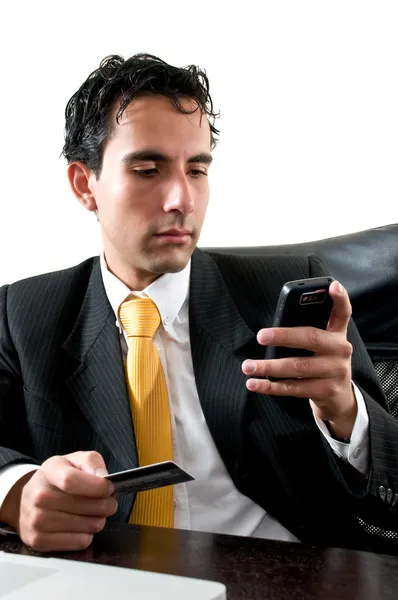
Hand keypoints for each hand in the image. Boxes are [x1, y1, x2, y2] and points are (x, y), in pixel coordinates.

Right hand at [2, 451, 117, 551]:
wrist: (27, 499)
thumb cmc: (56, 479)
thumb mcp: (74, 460)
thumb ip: (92, 462)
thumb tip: (103, 477)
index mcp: (50, 471)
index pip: (71, 481)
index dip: (97, 486)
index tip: (109, 488)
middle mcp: (39, 496)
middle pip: (84, 506)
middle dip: (106, 504)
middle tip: (109, 502)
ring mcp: (37, 521)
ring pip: (88, 525)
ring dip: (98, 520)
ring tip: (94, 513)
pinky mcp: (40, 541)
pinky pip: (80, 542)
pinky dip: (87, 535)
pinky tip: (82, 526)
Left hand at [242, 280, 356, 439]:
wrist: (339, 398)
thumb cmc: (322, 364)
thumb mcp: (322, 346)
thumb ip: (306, 333)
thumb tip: (273, 330)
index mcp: (337, 333)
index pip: (342, 312)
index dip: (339, 298)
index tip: (332, 286)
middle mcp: (341, 350)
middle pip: (311, 338)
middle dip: (283, 336)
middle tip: (260, 336)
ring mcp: (336, 371)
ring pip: (297, 366)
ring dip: (268, 367)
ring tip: (248, 366)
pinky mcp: (326, 391)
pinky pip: (293, 388)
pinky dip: (270, 387)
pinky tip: (254, 383)